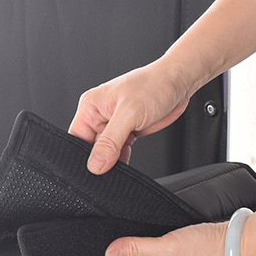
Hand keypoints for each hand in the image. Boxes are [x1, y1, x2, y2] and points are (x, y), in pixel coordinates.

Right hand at [69, 61, 190, 173]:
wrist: (179, 81)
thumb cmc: (154, 85)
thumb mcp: (129, 114)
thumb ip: (110, 141)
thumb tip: (95, 163)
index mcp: (91, 106)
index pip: (76, 137)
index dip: (81, 156)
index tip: (91, 170)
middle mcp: (99, 115)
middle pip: (90, 147)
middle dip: (98, 161)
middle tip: (105, 174)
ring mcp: (114, 124)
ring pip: (105, 152)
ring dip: (111, 163)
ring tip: (117, 172)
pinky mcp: (127, 131)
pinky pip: (119, 151)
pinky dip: (122, 161)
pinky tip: (125, 168)